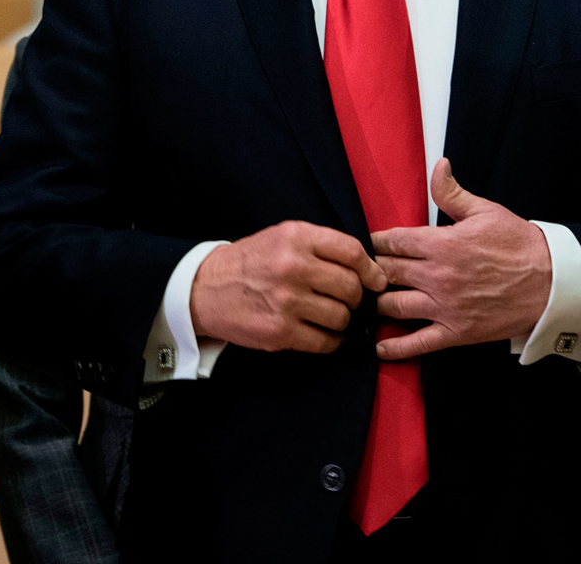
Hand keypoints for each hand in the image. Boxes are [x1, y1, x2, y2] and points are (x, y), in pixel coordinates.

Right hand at [189, 220, 385, 353]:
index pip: (352, 252)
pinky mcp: (280, 331)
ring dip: (340, 320)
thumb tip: (368, 271)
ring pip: (341, 317)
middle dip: (353, 298)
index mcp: (296, 237)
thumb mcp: (282, 237)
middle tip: (342, 300)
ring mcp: (286, 301)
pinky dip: (329, 341)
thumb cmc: (252, 263)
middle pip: (351, 288)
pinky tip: (318, 333)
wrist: (205, 289)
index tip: (375, 280)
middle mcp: (292, 266)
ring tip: (326, 316)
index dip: (370, 270)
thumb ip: (321, 247)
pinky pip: (325, 342)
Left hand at [371, 159, 551, 359]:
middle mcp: (437, 276)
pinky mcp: (456, 331)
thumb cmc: (519, 245)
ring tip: (367, 299)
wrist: (552, 282)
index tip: (367, 244)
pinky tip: (379, 347)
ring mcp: (445, 306)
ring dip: (377, 302)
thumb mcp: (485, 211)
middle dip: (371, 270)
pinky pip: (418, 343)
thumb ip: (452, 193)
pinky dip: (395, 348)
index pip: (392, 242)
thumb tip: (438, 166)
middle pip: (386, 272)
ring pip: (393, 306)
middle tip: (362, 271)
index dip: (375, 242)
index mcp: (442, 244)